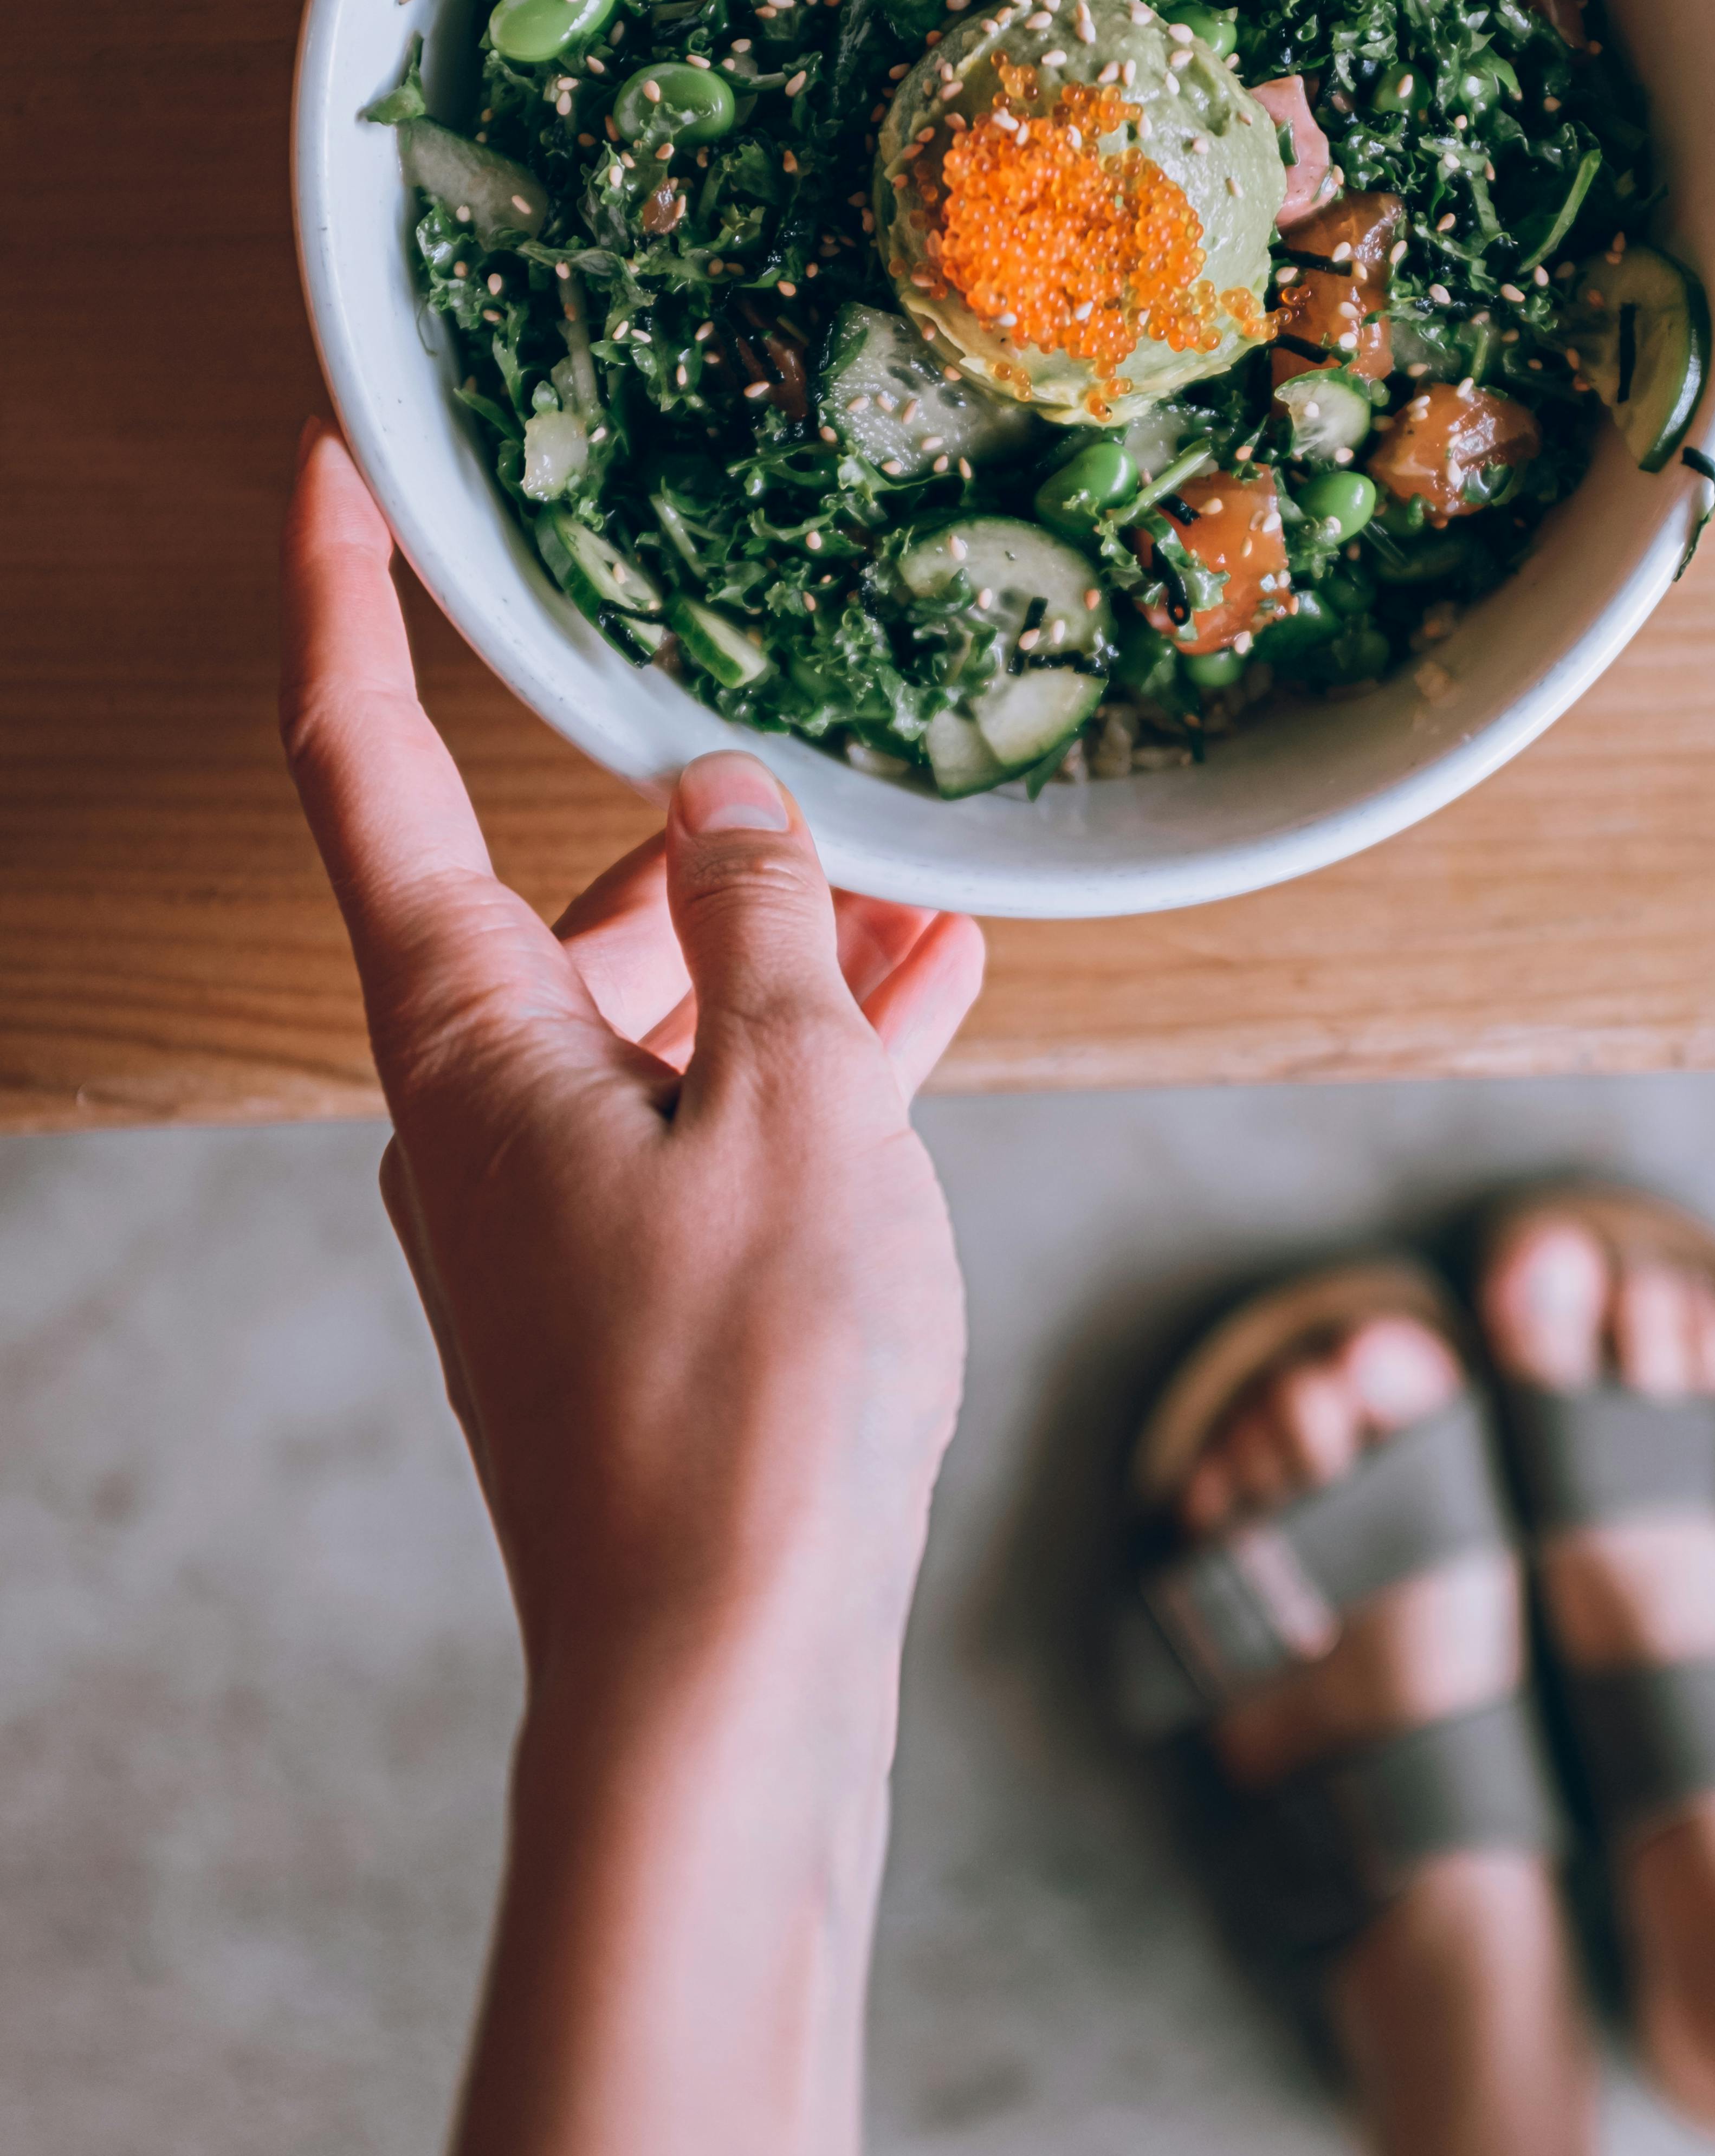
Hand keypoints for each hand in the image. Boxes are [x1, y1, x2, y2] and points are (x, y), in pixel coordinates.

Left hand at [278, 419, 984, 1716]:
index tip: (337, 467)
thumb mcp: (795, 1101)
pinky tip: (929, 1013)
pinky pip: (710, 1125)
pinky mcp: (631, 1295)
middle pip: (544, 901)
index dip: (343, 600)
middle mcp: (477, 1116)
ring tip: (935, 890)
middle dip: (677, 826)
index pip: (368, 763)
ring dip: (779, 949)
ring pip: (656, 1019)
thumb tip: (725, 793)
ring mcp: (552, 1213)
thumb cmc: (752, 1399)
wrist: (726, 1688)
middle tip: (786, 738)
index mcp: (466, 1040)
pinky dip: (803, 1063)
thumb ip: (766, 921)